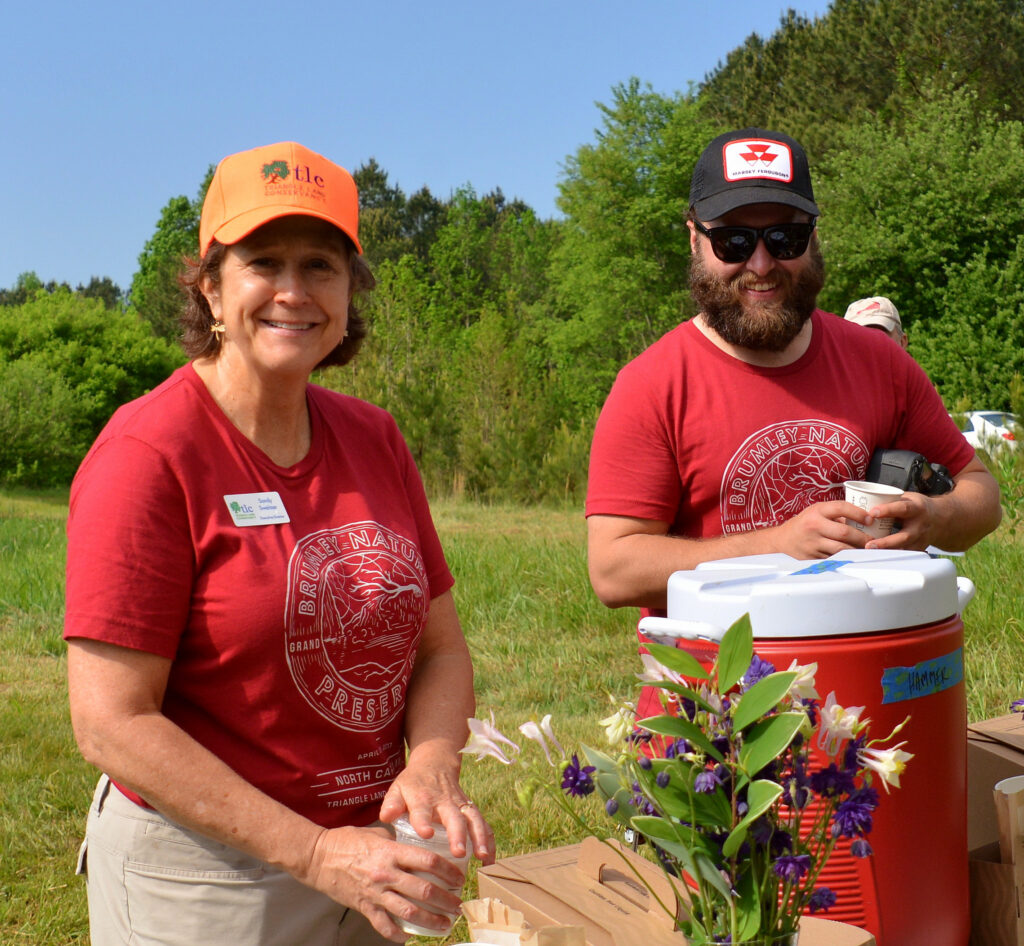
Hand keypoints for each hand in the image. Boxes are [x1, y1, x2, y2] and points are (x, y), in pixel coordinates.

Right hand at [300, 824, 465, 941]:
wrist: (318, 857)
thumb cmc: (348, 841)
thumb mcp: (378, 834)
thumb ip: (398, 843)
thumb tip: (418, 846)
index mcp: (391, 852)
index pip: (428, 861)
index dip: (447, 870)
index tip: (459, 877)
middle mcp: (386, 874)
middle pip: (423, 890)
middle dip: (445, 900)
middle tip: (458, 904)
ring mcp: (375, 893)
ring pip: (409, 912)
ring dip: (430, 920)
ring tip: (444, 924)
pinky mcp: (364, 907)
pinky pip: (384, 926)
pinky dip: (399, 934)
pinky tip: (411, 937)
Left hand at [378, 744, 494, 865]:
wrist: (435, 765)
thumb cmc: (413, 785)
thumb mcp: (398, 789)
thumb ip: (392, 803)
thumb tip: (386, 816)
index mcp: (423, 798)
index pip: (422, 809)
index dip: (423, 820)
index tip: (426, 833)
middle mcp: (444, 801)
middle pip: (453, 817)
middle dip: (458, 834)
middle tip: (459, 852)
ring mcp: (460, 805)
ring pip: (473, 819)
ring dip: (479, 837)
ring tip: (482, 857)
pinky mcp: (471, 810)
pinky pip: (483, 825)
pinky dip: (489, 841)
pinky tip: (489, 862)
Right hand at [773, 501, 870, 558]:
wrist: (782, 541)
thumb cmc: (805, 524)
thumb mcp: (817, 513)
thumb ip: (837, 515)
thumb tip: (864, 520)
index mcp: (817, 511)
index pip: (841, 508)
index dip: (859, 513)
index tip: (870, 519)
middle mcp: (814, 526)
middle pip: (844, 533)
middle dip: (862, 537)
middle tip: (872, 540)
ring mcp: (812, 543)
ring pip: (841, 549)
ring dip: (856, 550)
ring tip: (866, 549)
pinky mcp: (812, 557)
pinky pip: (834, 558)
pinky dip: (845, 558)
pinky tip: (852, 557)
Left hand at [861, 491, 934, 550]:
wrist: (940, 519)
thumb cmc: (917, 507)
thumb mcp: (906, 498)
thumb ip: (888, 500)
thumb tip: (862, 501)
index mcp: (917, 509)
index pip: (902, 509)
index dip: (887, 510)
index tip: (872, 513)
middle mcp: (920, 526)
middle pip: (904, 536)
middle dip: (886, 542)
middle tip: (869, 544)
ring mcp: (920, 540)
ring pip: (904, 549)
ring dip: (886, 552)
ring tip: (870, 553)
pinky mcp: (918, 549)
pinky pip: (904, 555)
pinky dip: (891, 557)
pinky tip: (877, 558)